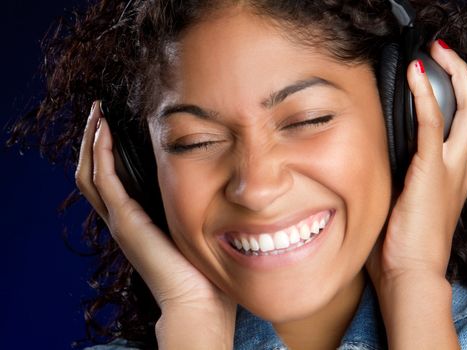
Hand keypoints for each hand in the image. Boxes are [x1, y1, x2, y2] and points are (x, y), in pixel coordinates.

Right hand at [75, 102, 235, 348]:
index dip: (105, 150)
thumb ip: (189, 201)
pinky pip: (104, 181)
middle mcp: (121, 219)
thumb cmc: (201, 268)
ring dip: (91, 142)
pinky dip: (100, 154)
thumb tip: (210, 173)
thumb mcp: (192, 224)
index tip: (113, 122)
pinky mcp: (126, 222)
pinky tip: (104, 131)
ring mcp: (120, 221)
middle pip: (92, 173)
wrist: (199, 301)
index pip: (109, 178)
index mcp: (135, 218)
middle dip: (93, 140)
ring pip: (90, 174)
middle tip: (98, 110)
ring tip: (97, 114)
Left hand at [366, 40, 466, 347]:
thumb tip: (376, 160)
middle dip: (462, 76)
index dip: (455, 96)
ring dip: (453, 76)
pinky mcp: (432, 172)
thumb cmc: (400, 247)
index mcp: (452, 177)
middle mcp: (459, 169)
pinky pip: (434, 123)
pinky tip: (416, 76)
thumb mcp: (403, 204)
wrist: (408, 276)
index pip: (464, 126)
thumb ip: (399, 179)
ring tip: (436, 54)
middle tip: (442, 54)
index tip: (434, 76)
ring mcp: (451, 170)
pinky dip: (426, 95)